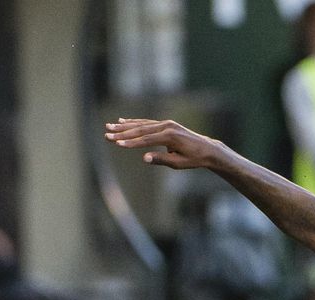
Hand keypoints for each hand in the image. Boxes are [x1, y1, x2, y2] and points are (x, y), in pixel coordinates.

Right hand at [105, 118, 221, 169]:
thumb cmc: (194, 159)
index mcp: (170, 136)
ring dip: (125, 126)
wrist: (207, 149)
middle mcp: (167, 126)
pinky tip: (123, 121)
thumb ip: (161, 159)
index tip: (117, 145)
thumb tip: (144, 158)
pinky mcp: (166, 123)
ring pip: (142, 124)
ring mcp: (166, 123)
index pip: (146, 139)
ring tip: (110, 126)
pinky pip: (147, 123)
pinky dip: (135, 122)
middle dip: (122, 133)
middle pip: (141, 129)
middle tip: (107, 134)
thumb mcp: (178, 163)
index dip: (131, 143)